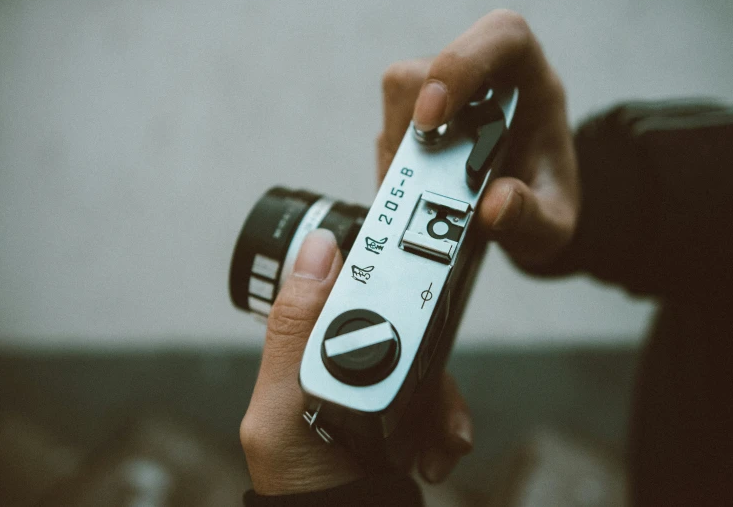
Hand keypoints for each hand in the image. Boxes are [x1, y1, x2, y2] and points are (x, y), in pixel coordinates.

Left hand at [240, 229, 473, 494]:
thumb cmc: (301, 484)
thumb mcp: (282, 411)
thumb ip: (294, 334)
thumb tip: (315, 249)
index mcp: (305, 354)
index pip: (346, 292)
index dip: (381, 282)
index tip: (416, 282)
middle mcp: (342, 365)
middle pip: (402, 325)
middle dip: (425, 362)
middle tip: (424, 398)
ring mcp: (379, 391)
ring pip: (430, 363)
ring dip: (442, 404)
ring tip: (434, 444)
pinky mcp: (408, 415)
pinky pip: (443, 400)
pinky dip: (449, 426)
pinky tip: (436, 454)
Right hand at [377, 9, 578, 266]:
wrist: (525, 218)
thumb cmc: (544, 205)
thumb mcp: (553, 222)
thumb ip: (532, 215)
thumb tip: (493, 205)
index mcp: (529, 82)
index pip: (502, 37)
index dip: (460, 63)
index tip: (430, 117)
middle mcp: (482, 80)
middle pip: (427, 72)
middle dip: (411, 130)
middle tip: (418, 185)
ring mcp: (442, 99)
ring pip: (398, 103)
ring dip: (399, 157)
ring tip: (421, 204)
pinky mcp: (413, 123)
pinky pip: (388, 138)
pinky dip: (393, 174)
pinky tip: (416, 202)